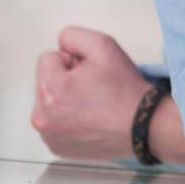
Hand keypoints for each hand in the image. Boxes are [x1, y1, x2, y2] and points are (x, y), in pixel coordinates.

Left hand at [30, 27, 151, 160]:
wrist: (143, 125)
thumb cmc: (124, 88)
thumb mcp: (104, 45)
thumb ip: (73, 36)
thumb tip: (60, 47)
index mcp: (50, 90)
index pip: (48, 59)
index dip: (73, 60)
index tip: (91, 73)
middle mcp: (42, 117)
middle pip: (46, 81)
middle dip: (66, 80)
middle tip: (94, 88)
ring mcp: (48, 136)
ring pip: (49, 103)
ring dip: (65, 99)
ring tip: (93, 105)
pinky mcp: (57, 147)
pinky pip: (55, 123)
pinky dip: (69, 119)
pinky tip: (90, 120)